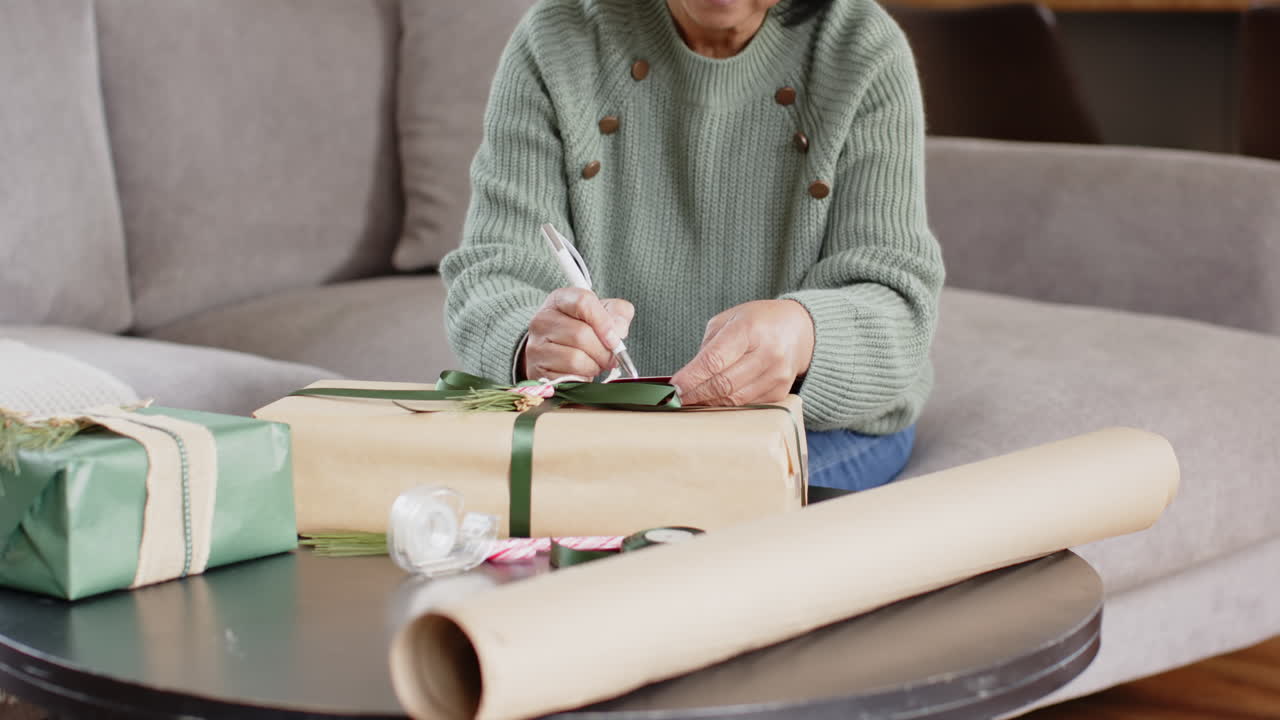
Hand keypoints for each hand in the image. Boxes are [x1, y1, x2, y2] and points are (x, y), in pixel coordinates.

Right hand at [523, 288, 634, 380]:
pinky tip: (582, 373)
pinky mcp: (537, 371)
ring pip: (575, 358)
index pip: (583, 302)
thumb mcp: (604, 315)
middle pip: (581, 334)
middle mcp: (542, 320)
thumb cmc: (585, 332)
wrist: (558, 356)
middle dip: (603, 351)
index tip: (615, 339)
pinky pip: (567, 377)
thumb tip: (617, 332)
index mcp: (560, 300)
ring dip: (594, 366)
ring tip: (595, 364)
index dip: (604, 322)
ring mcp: (536, 346)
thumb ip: (618, 315)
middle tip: (610, 358)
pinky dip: (582, 379)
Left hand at [671, 300, 814, 405]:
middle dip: (695, 394)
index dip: (691, 377)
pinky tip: (714, 400)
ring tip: (692, 400)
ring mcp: (777, 375)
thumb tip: (687, 377)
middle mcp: (767, 353)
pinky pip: (747, 405)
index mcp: (749, 329)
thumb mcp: (729, 320)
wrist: (800, 329)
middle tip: (677, 398)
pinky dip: (727, 405)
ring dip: (708, 402)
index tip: (673, 387)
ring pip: (734, 399)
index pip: (714, 360)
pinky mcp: (781, 391)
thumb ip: (708, 346)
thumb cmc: (759, 322)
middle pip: (723, 384)